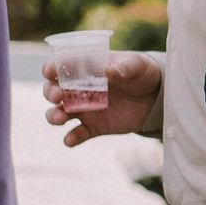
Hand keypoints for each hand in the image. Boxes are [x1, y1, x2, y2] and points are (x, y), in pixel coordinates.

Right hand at [44, 51, 161, 146]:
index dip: (51, 68)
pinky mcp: (93, 127)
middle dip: (50, 92)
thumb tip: (109, 71)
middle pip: (52, 90)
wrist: (155, 97)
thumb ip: (124, 67)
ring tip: (60, 118)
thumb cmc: (141, 73)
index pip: (60, 65)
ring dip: (54, 116)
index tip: (50, 72)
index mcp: (85, 68)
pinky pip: (77, 134)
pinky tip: (71, 140)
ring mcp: (84, 109)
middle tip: (58, 96)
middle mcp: (78, 89)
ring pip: (58, 113)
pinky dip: (71, 138)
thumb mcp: (138, 65)